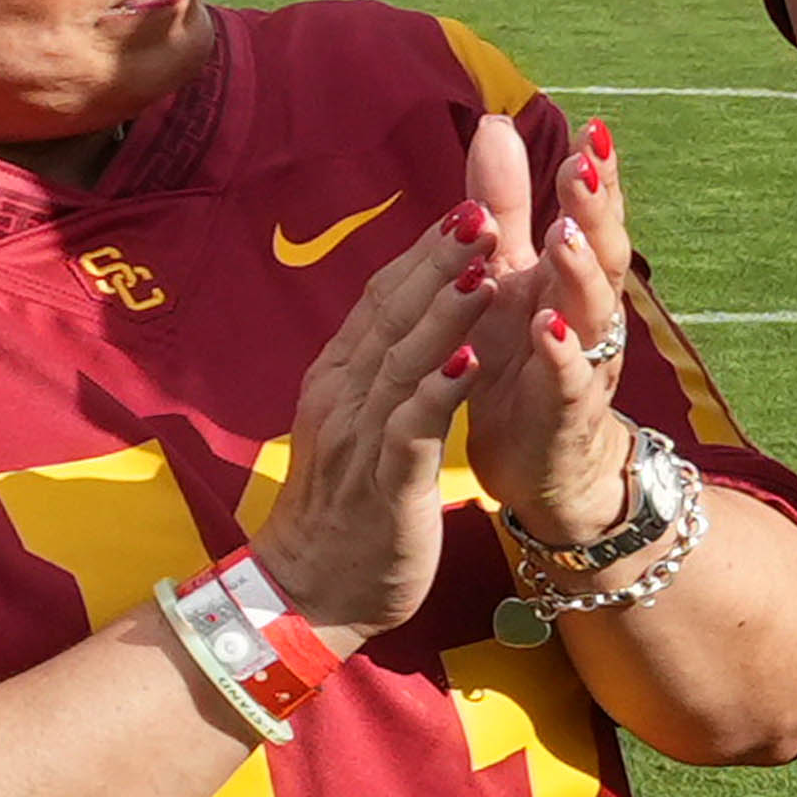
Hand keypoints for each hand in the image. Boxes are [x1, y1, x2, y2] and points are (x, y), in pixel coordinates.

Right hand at [243, 194, 498, 641]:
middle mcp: (344, 397)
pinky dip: (438, 392)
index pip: (383, 301)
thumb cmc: (347, 506)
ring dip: (445, 311)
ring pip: (404, 361)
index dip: (424, 252)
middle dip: (440, 261)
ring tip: (486, 265)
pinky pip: (411, 430)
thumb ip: (378, 369)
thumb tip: (404, 315)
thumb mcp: (359, 424)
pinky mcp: (385, 484)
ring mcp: (361, 439)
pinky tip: (468, 361)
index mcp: (341, 379)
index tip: (466, 206)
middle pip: (393, 315)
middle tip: (484, 209)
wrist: (310, 590)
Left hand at [454, 107, 646, 561]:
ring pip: (592, 313)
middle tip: (584, 165)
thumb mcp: (507, 275)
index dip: (596, 176)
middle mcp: (589, 314)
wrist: (540, 463)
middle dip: (595, 210)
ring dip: (579, 273)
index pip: (591, 217)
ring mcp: (584, 363)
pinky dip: (560, 355)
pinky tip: (546, 329)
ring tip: (564, 235)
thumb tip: (498, 121)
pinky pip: (569, 382)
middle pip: (600, 254)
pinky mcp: (565, 413)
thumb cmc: (520, 361)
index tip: (593, 130)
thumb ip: (504, 205)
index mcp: (571, 277)